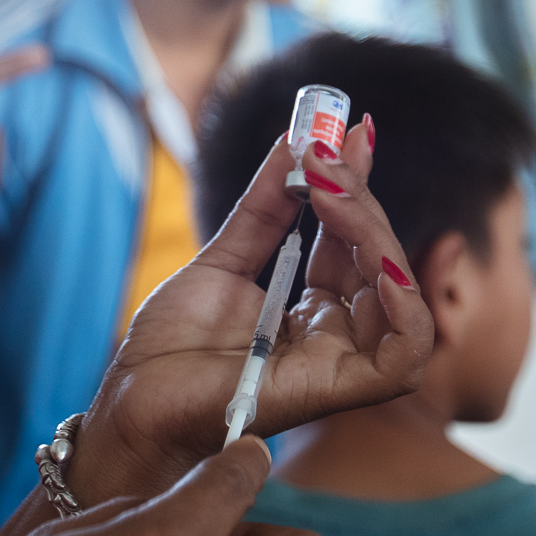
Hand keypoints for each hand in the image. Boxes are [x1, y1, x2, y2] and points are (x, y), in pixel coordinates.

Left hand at [74, 117, 431, 503]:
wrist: (132, 405)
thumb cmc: (170, 351)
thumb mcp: (219, 262)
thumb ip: (263, 209)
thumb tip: (294, 141)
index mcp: (312, 309)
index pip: (353, 240)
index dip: (353, 186)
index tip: (344, 131)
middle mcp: (335, 334)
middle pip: (379, 259)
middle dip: (359, 197)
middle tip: (325, 151)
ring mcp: (340, 363)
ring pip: (398, 295)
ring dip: (374, 233)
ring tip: (332, 190)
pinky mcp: (337, 392)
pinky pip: (403, 355)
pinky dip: (403, 303)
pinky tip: (375, 260)